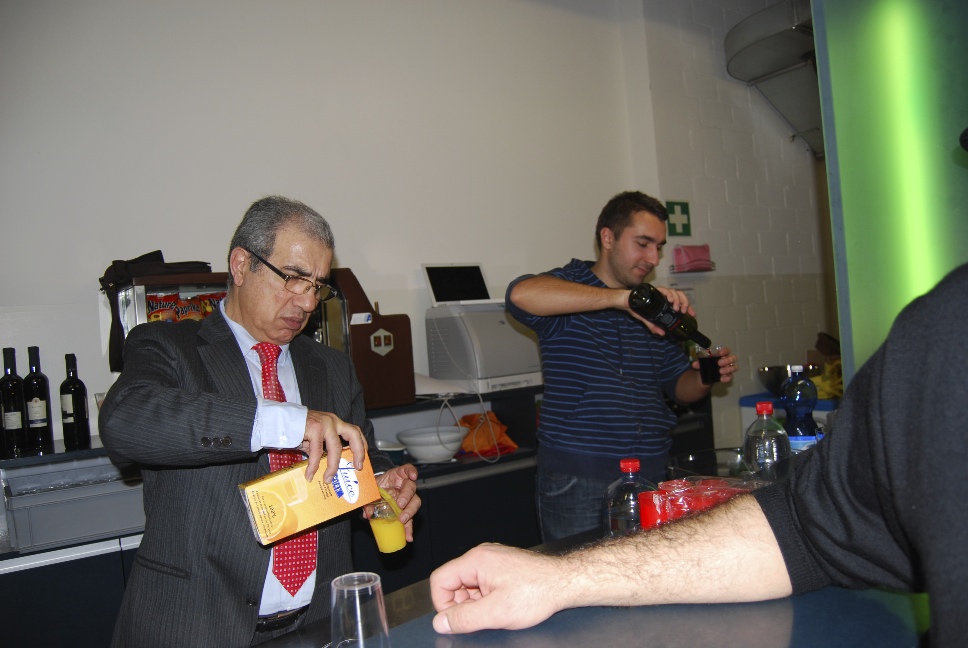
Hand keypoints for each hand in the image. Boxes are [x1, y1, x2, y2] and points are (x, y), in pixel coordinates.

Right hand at [301, 410, 366, 481]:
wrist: (278, 420)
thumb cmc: (295, 431)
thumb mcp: (313, 439)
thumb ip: (323, 449)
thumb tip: (329, 467)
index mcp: (334, 422)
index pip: (354, 430)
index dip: (361, 444)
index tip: (363, 459)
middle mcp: (332, 421)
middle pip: (353, 434)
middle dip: (359, 451)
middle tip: (358, 467)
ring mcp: (324, 424)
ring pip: (335, 447)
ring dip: (333, 466)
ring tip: (328, 479)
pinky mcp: (314, 429)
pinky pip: (317, 452)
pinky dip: (314, 466)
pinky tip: (310, 475)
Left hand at [366, 464, 420, 540]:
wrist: (377, 491)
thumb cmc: (377, 485)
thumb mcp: (371, 488)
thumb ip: (369, 498)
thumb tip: (367, 513)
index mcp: (398, 475)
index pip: (407, 469)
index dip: (411, 471)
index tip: (412, 476)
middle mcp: (405, 486)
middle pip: (411, 488)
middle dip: (407, 496)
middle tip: (400, 504)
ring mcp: (408, 498)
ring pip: (414, 503)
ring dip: (410, 512)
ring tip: (403, 520)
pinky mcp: (406, 511)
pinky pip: (410, 519)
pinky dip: (409, 528)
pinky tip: (408, 536)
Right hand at [430, 543, 567, 633]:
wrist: (565, 582)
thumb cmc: (538, 591)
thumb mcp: (497, 612)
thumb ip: (465, 618)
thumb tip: (441, 623)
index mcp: (476, 561)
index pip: (440, 580)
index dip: (443, 604)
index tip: (456, 620)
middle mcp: (482, 556)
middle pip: (453, 583)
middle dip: (462, 605)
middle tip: (482, 617)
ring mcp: (493, 560)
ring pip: (468, 585)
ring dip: (476, 603)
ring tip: (497, 611)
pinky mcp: (502, 568)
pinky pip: (483, 584)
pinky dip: (487, 598)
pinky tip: (504, 605)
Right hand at [627, 285, 695, 336]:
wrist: (626, 303)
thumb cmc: (637, 309)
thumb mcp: (647, 320)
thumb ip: (654, 326)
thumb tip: (662, 334)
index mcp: (665, 301)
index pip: (680, 301)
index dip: (688, 307)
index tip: (692, 314)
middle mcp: (664, 295)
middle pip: (680, 295)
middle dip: (685, 302)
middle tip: (683, 311)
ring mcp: (660, 292)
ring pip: (674, 292)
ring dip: (677, 300)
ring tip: (676, 308)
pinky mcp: (655, 290)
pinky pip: (665, 290)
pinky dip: (669, 295)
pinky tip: (670, 300)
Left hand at [692, 345, 738, 382]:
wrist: (706, 374)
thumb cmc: (707, 364)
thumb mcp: (702, 363)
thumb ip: (699, 363)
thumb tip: (694, 364)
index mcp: (722, 354)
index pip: (727, 350)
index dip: (725, 351)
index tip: (720, 353)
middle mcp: (728, 360)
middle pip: (733, 358)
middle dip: (727, 360)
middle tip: (719, 363)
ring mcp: (729, 368)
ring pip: (734, 367)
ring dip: (728, 369)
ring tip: (720, 371)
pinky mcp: (728, 376)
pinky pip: (731, 377)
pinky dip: (727, 378)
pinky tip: (721, 379)